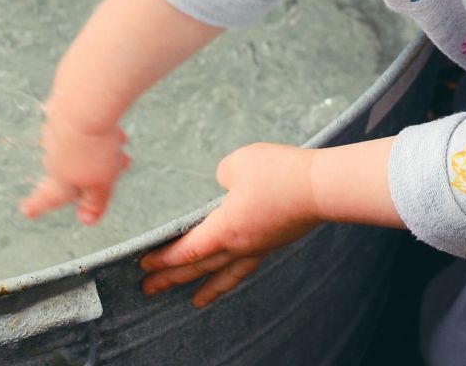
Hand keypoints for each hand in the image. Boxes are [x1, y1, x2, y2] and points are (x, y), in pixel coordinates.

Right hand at [20, 102, 130, 225]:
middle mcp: (53, 156)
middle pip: (74, 169)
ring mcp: (56, 132)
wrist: (85, 103)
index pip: (49, 198)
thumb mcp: (100, 183)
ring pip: (81, 147)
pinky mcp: (64, 110)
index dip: (38, 205)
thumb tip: (86, 221)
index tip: (26, 210)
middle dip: (98, 171)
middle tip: (124, 164)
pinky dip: (99, 130)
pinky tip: (113, 126)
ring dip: (102, 148)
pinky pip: (83, 126)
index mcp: (59, 179)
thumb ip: (94, 203)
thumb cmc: (92, 149)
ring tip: (122, 143)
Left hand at [139, 142, 320, 307]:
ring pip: (226, 274)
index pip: (187, 251)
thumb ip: (220, 175)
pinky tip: (234, 272)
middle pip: (200, 268)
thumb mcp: (238, 163)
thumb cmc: (279, 174)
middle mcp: (240, 245)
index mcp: (225, 229)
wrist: (322, 187)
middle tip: (149, 289)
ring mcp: (259, 246)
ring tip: (196, 302)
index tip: (143, 264)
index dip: (164, 259)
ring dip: (207, 289)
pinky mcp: (275, 240)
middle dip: (172, 279)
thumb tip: (222, 184)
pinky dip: (233, 276)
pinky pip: (247, 265)